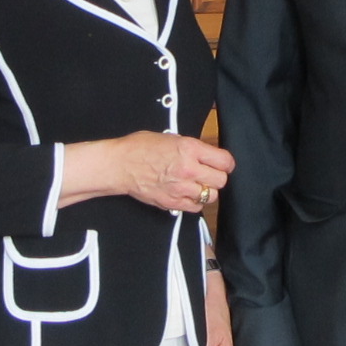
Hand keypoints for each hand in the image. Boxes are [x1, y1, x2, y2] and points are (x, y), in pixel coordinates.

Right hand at [64, 131, 232, 214]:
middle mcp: (188, 169)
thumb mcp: (170, 138)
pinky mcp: (173, 203)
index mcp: (189, 149)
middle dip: (217, 177)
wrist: (120, 165)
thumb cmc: (139, 148)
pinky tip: (187, 194)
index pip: (224, 161)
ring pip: (211, 196)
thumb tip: (205, 155)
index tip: (223, 164)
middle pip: (221, 180)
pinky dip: (194, 202)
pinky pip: (196, 207)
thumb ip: (190, 147)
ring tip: (196, 185)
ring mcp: (181, 188)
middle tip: (208, 174)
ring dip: (206, 191)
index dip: (226, 163)